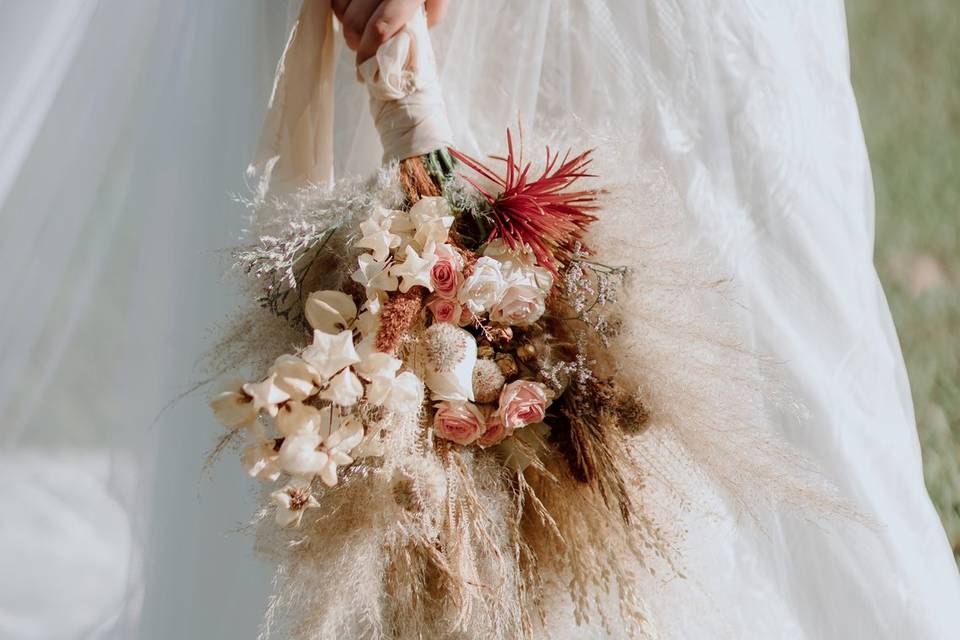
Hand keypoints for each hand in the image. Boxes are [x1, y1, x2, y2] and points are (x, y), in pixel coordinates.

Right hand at [332, 0, 448, 63]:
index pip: (381, 28)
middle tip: (365, 50)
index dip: (368, 54)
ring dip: (347, 23)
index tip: (364, 70)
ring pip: (340, 9)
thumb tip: (403, 46)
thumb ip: (426, 19)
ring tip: (363, 23)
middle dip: (356, 44)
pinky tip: (354, 7)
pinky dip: (340, 6)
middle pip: (353, 23)